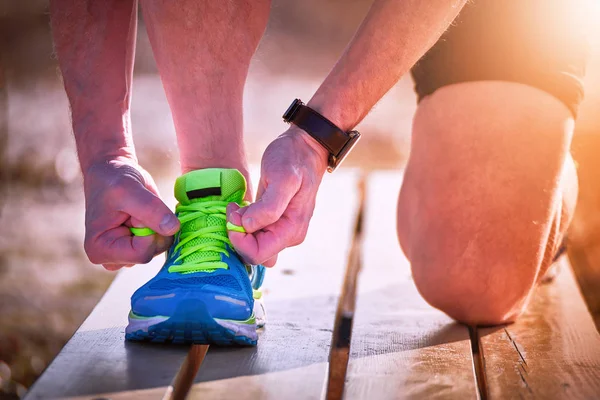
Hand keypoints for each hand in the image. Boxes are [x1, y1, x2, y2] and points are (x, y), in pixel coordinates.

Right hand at [83, 157, 179, 269]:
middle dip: (152, 227)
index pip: (141, 254)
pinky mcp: (140, 246)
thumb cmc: (114, 179)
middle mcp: (113, 259)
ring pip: (160, 246)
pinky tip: (146, 214)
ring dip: (157, 224)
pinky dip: (161, 224)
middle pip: (152, 252)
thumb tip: (173, 229)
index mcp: (100, 250)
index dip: (148, 231)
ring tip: (138, 211)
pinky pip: (164, 240)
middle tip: (136, 209)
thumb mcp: (130, 190)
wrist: (113, 172)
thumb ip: (151, 210)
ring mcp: (128, 254)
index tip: (136, 212)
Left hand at [227, 127, 327, 266]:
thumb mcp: (283, 179)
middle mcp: (288, 236)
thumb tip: (248, 226)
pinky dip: (243, 224)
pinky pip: (253, 235)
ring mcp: (281, 230)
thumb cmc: (293, 159)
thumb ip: (268, 207)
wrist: (304, 147)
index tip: (233, 214)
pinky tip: (242, 207)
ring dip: (239, 229)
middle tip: (233, 209)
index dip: (239, 239)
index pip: (258, 254)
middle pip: (253, 253)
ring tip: (238, 205)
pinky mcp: (274, 223)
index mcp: (291, 230)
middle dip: (238, 234)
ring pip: (251, 245)